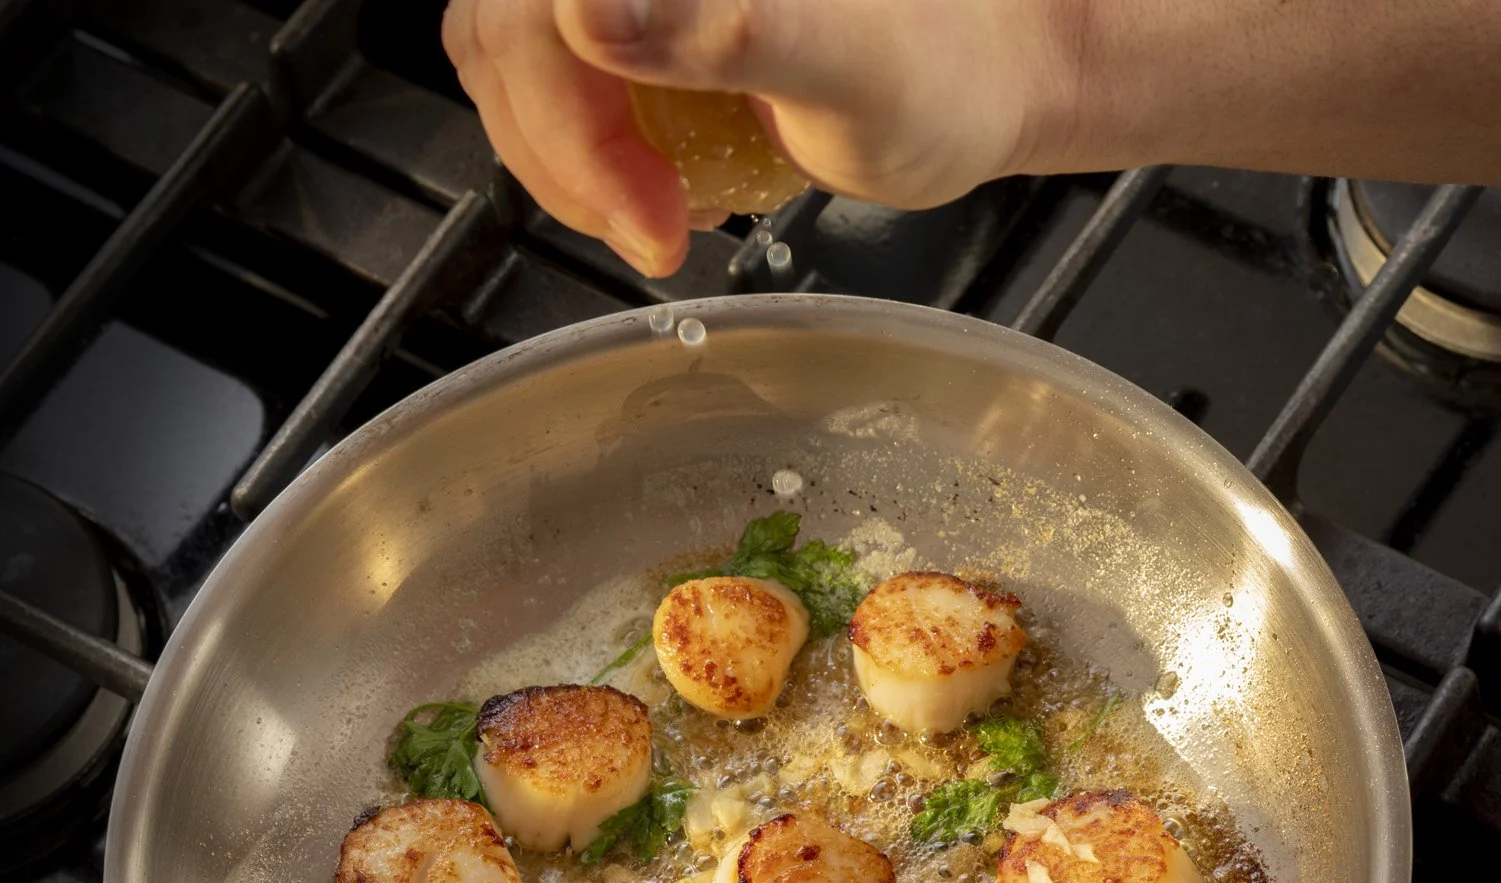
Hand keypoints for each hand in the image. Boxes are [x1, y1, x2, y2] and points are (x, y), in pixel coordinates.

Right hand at [441, 0, 1078, 275]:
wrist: (987, 76)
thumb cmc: (946, 69)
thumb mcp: (845, 61)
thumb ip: (725, 28)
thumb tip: (588, 10)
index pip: (526, 16)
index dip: (566, 128)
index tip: (646, 217)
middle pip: (504, 39)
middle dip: (569, 158)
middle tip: (658, 232)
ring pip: (519, 64)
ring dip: (574, 162)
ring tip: (666, 211)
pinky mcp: (639, 20)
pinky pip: (560, 80)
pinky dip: (595, 152)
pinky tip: (667, 185)